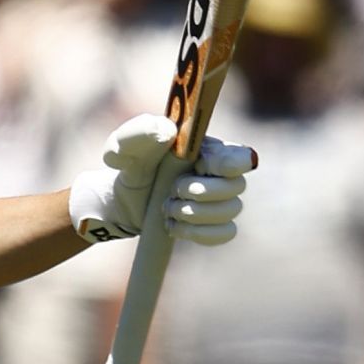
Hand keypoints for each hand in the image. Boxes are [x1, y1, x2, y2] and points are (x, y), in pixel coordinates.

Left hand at [69, 114, 253, 244]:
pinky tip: (174, 226)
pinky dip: (199, 232)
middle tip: (174, 190)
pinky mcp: (214, 224)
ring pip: (231, 211)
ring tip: (168, 208)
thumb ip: (139, 132)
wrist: (122, 198)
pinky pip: (225, 233)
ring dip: (196, 213)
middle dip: (202, 191)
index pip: (241, 155)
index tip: (201, 166)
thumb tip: (167, 131)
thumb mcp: (124, 145)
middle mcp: (219, 173)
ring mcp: (219, 200)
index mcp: (207, 148)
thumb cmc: (129, 164)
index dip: (228, 164)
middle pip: (236, 186)